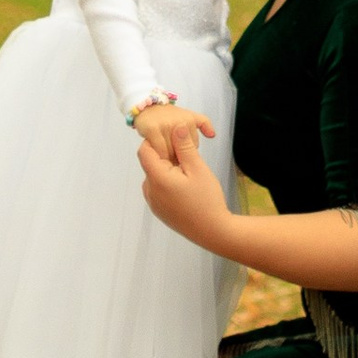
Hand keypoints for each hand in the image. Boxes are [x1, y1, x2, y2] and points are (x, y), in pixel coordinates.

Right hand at [133, 101, 214, 167]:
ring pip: (171, 153)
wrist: (147, 105)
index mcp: (190, 120)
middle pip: (183, 151)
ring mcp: (166, 125)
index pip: (194, 146)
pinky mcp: (152, 129)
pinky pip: (159, 151)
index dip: (187, 152)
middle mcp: (180, 122)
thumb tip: (213, 135)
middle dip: (178, 156)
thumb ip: (203, 123)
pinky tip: (156, 154)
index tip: (181, 153)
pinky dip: (158, 156)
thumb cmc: (168, 115)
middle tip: (171, 154)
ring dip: (167, 158)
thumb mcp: (189, 115)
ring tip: (163, 155)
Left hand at [137, 131, 237, 251]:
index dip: (157, 141)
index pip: (144, 149)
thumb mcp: (198, 168)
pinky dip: (167, 184)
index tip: (176, 143)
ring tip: (189, 176)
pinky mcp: (159, 211)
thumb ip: (184, 146)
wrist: (213, 232)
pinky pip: (157, 189)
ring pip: (154, 176)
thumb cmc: (206, 199)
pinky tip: (186, 190)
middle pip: (150, 163)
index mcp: (156, 178)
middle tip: (188, 159)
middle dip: (165, 156)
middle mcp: (149, 190)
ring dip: (167, 170)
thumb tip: (176, 126)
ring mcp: (153, 203)